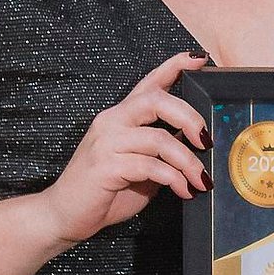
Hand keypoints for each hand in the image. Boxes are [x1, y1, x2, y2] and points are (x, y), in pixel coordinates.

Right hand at [41, 50, 211, 244]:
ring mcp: (106, 142)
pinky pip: (150, 166)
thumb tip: (197, 147)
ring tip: (201, 181)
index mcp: (121, 116)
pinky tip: (183, 191)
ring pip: (159, 139)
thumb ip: (162, 152)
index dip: (174, 66)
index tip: (199, 58)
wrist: (65, 215)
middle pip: (157, 101)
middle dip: (190, 118)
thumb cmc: (105, 191)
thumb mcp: (141, 167)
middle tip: (207, 141)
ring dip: (188, 162)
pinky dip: (173, 179)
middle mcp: (112, 121)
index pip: (149, 83)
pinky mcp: (105, 166)